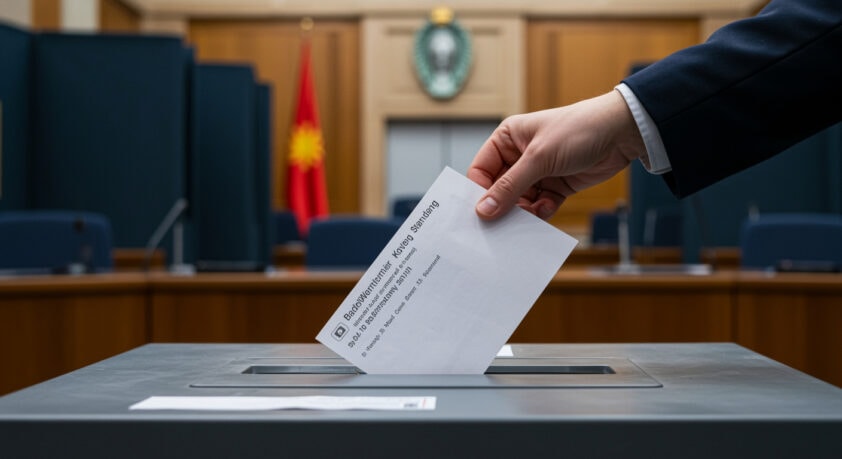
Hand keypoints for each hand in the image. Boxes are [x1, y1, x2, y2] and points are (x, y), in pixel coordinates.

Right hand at [467, 90, 645, 219]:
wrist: (622, 133)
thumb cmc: (578, 130)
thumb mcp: (539, 158)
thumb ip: (510, 186)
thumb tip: (484, 209)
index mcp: (507, 139)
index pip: (481, 171)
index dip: (479, 192)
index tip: (479, 214)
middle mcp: (519, 156)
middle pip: (499, 190)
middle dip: (501, 207)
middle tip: (499, 226)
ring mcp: (538, 172)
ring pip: (519, 202)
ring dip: (523, 213)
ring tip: (527, 220)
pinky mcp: (556, 186)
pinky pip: (539, 206)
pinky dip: (541, 212)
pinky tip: (547, 209)